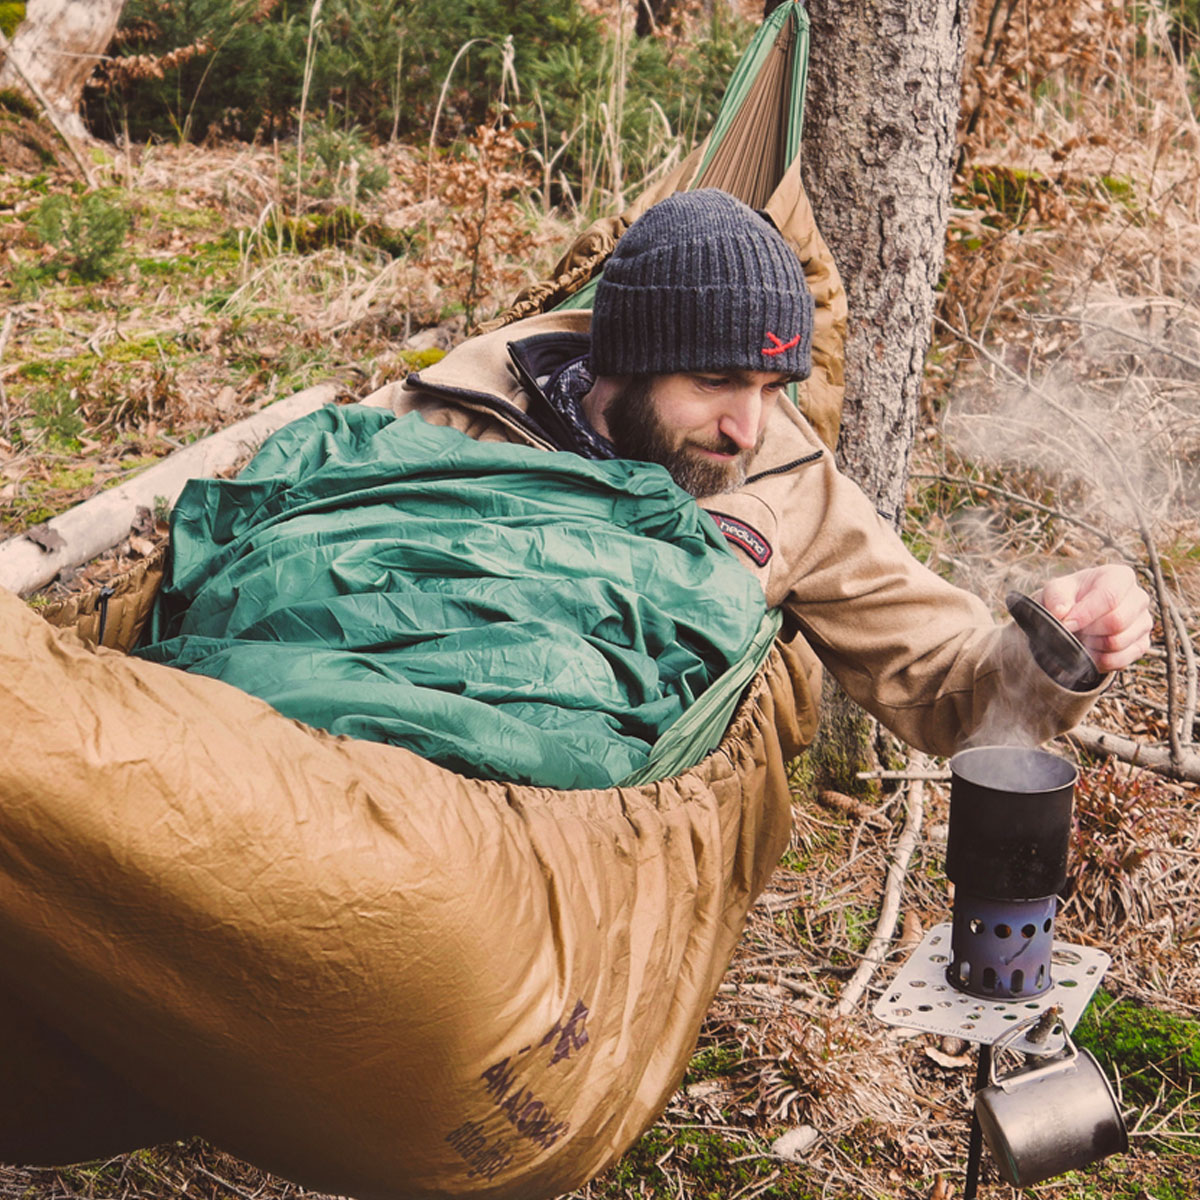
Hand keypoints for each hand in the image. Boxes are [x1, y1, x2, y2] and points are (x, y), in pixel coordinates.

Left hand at [1036, 565, 1152, 672]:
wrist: (1074, 617)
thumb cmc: (1068, 598)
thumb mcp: (1055, 591)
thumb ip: (1056, 598)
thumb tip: (1061, 613)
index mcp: (1120, 577)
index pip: (1110, 597)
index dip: (1086, 614)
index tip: (1066, 624)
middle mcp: (1138, 598)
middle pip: (1117, 622)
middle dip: (1088, 631)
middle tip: (1072, 631)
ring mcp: (1143, 622)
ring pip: (1118, 642)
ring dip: (1091, 645)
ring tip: (1080, 637)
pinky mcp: (1142, 645)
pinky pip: (1120, 660)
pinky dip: (1098, 660)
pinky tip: (1089, 650)